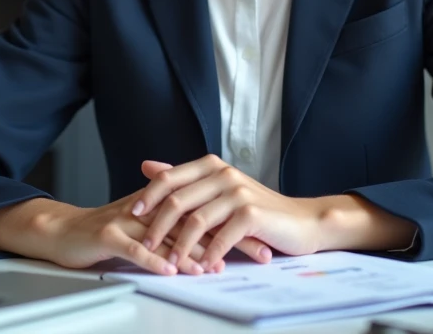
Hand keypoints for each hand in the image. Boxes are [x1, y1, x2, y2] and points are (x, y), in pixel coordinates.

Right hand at [0, 193, 261, 276]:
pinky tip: (171, 269)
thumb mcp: (148, 228)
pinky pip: (135, 247)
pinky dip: (154, 258)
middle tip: (258, 253)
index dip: (237, 227)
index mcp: (165, 207)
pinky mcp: (109, 233)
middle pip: (197, 222)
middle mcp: (151, 209)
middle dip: (229, 239)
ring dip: (195, 252)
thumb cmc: (106, 233)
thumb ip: (178, 229)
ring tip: (217, 267)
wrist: (63, 231)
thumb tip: (214, 240)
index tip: (265, 241)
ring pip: (169, 236)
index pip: (207, 214)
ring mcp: (129, 220)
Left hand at [132, 155, 326, 270]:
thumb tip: (147, 166)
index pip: (169, 178)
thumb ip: (184, 179)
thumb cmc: (257, 209)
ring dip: (181, 246)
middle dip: (157, 226)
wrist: (301, 221)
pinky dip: (209, 254)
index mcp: (211, 166)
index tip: (131, 215)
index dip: (148, 196)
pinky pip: (222, 236)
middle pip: (177, 200)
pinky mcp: (251, 212)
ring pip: (196, 220)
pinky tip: (203, 266)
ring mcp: (237, 192)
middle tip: (146, 246)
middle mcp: (223, 174)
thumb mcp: (218, 190)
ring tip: (171, 263)